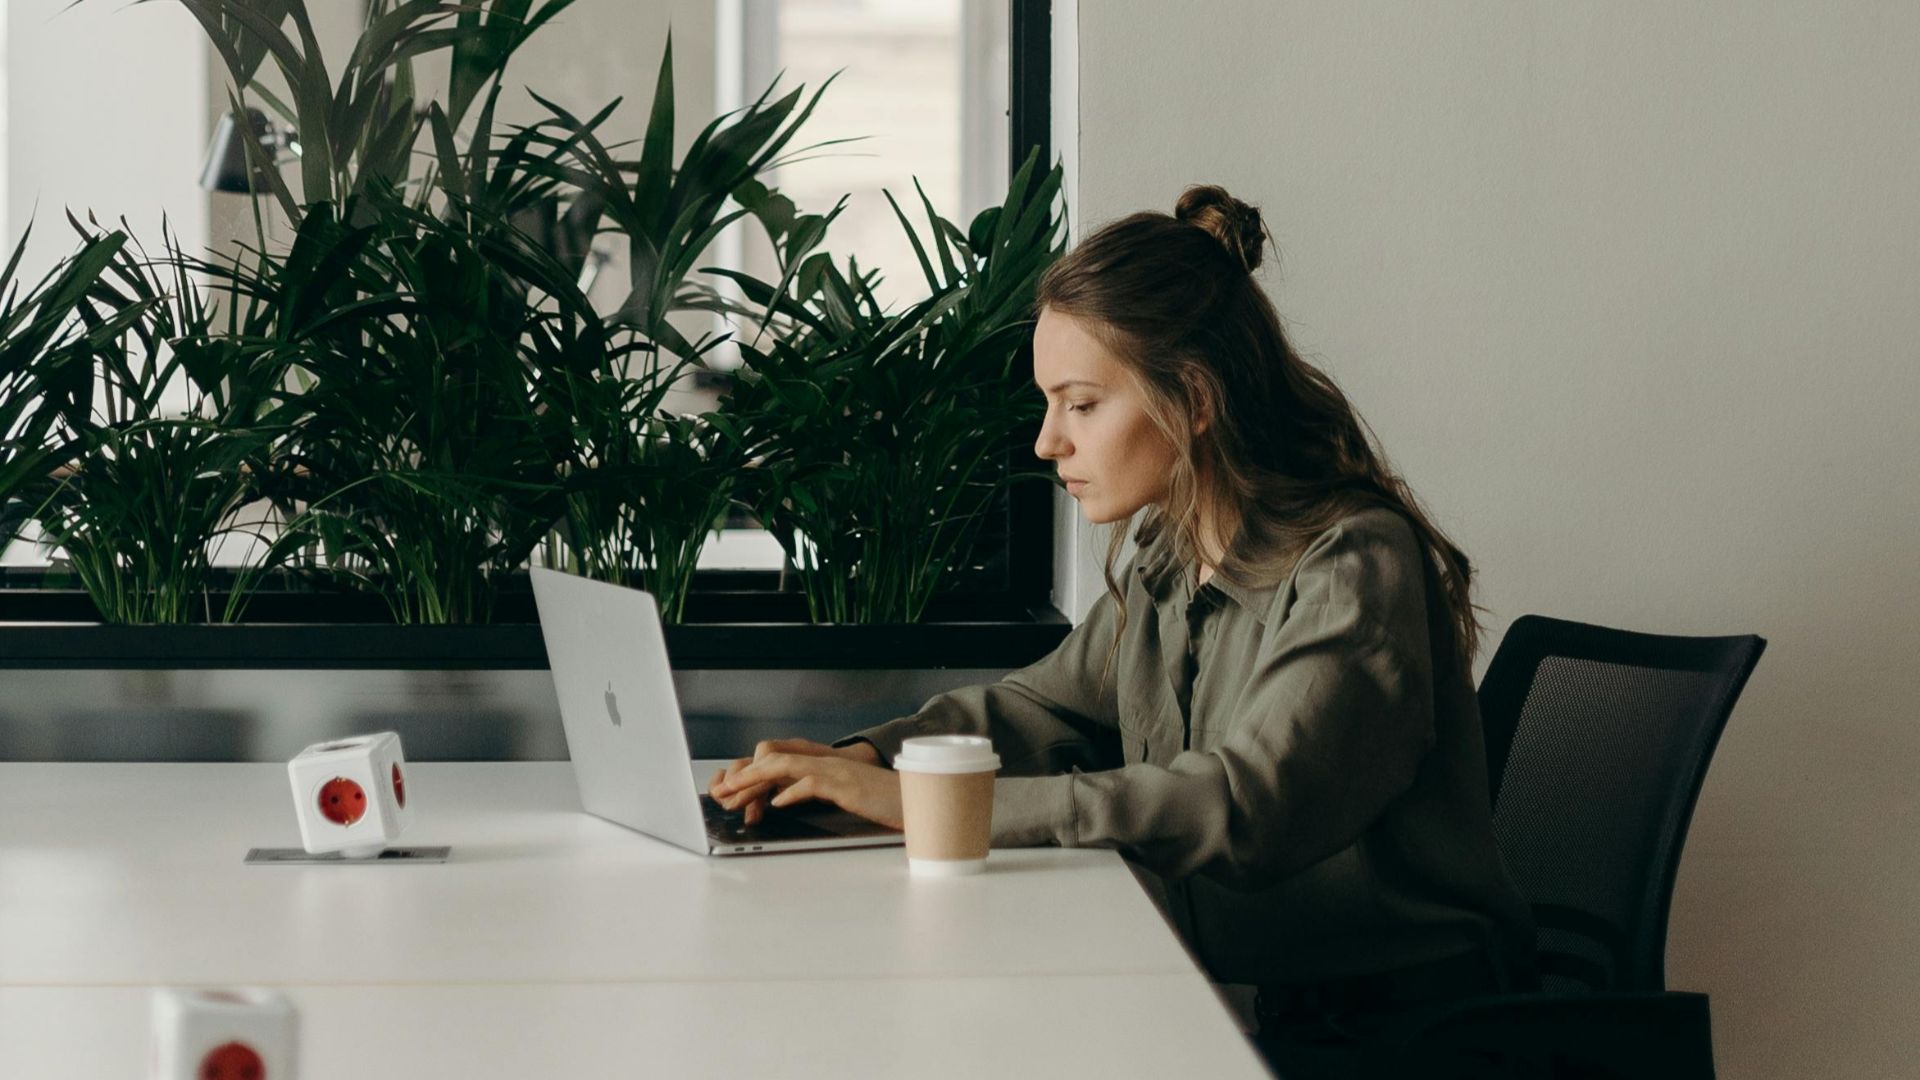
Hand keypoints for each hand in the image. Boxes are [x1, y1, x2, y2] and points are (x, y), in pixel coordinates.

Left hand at [708, 738, 882, 825]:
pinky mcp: (848, 786)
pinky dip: (791, 792)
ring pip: (785, 765)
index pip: (777, 762)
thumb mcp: (842, 795)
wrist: (916, 801)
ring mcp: (836, 771)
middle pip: (774, 759)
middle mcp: (826, 762)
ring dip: (756, 780)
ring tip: (735, 794)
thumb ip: (814, 791)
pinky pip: (813, 783)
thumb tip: (782, 798)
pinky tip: (778, 804)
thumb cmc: (882, 802)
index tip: (730, 792)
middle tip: (721, 793)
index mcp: (822, 765)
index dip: (751, 775)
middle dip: (744, 776)